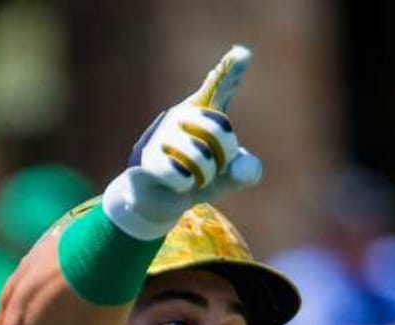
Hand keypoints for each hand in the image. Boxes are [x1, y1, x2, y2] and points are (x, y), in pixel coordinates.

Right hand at [103, 45, 263, 239]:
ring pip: (199, 156)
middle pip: (218, 127)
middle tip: (219, 166)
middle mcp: (181, 116)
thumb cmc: (196, 181)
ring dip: (205, 176)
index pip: (219, 89)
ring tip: (196, 178)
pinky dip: (185, 185)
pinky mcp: (148, 157)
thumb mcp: (227, 179)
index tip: (242, 53)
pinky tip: (179, 183)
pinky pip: (179, 174)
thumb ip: (246, 172)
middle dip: (225, 154)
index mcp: (203, 112)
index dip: (231, 71)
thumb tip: (243, 167)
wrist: (160, 201)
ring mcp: (162, 134)